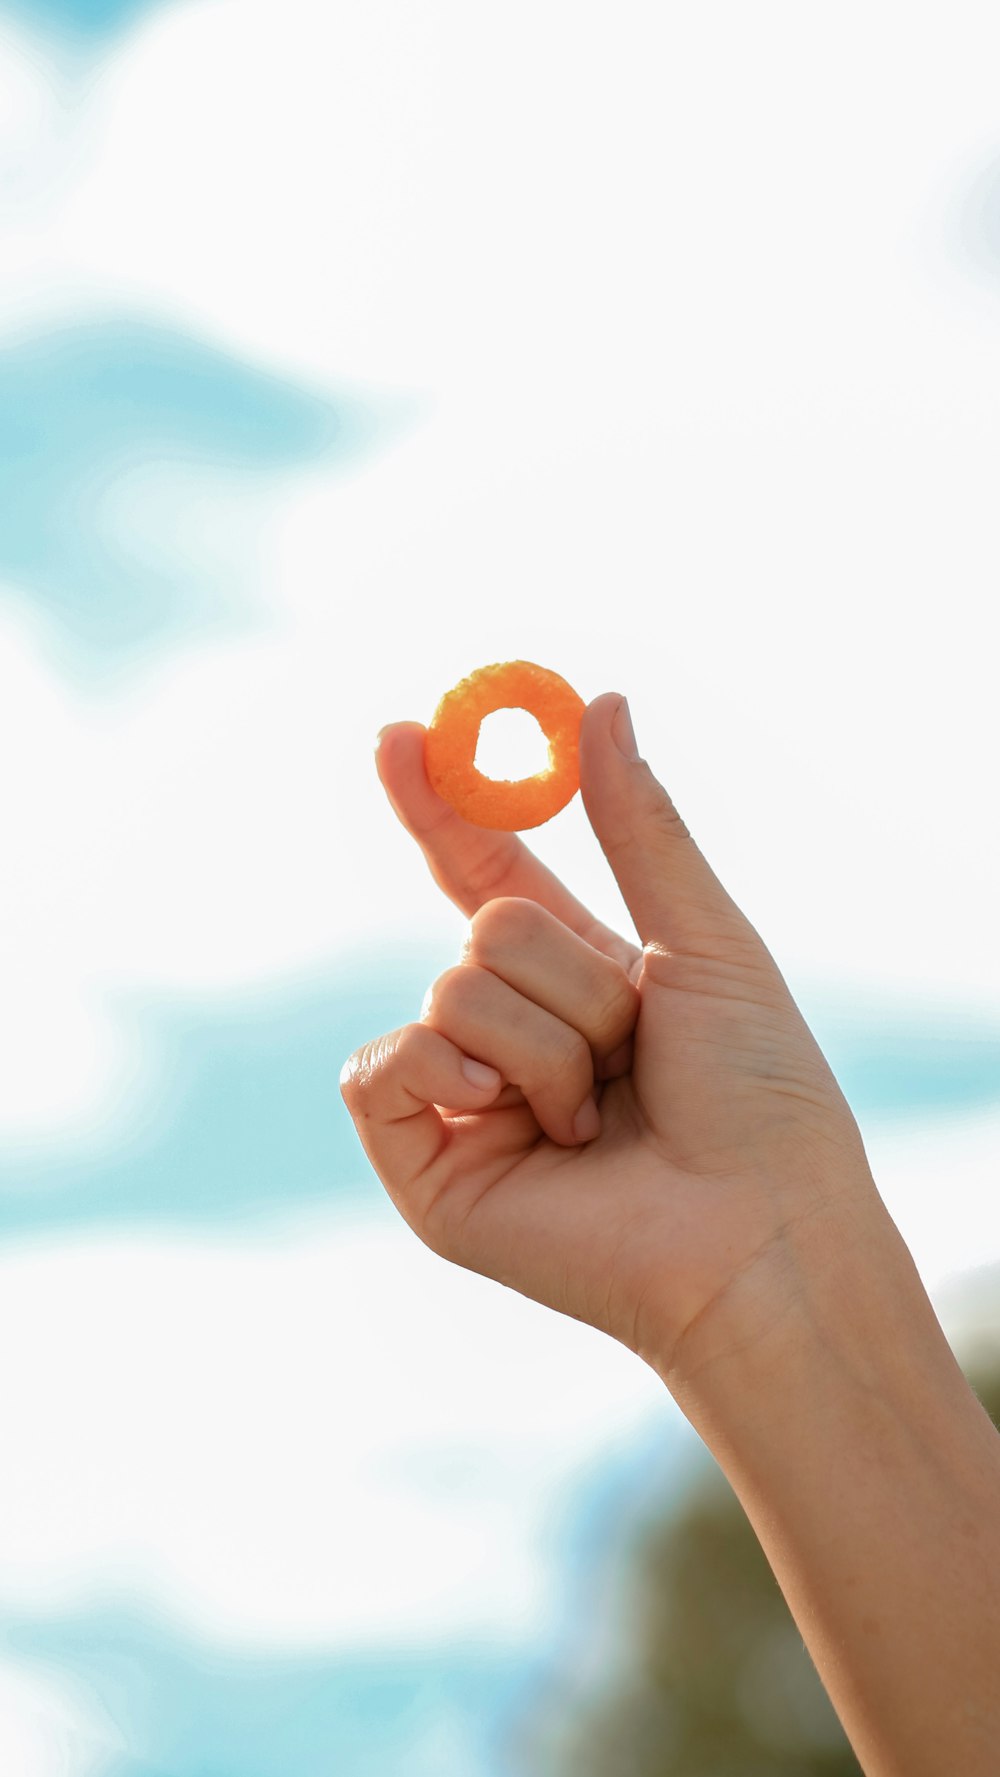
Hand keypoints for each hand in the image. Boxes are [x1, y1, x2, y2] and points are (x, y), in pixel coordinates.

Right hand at [341, 692, 880, 1387]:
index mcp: (575, 980)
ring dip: (547, 1043)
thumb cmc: (758, 1095)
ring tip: (596, 1117)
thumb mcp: (702, 939)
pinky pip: (383, 1064)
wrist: (756, 1228)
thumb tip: (598, 704)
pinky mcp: (425, 1165)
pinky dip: (451, 1074)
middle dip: (571, 975)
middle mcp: (510, 1034)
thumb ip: (638, 826)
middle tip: (630, 1045)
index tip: (399, 735)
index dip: (442, 808)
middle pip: (484, 924)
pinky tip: (515, 1124)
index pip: (483, 875)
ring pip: (451, 985)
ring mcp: (463, 1099)